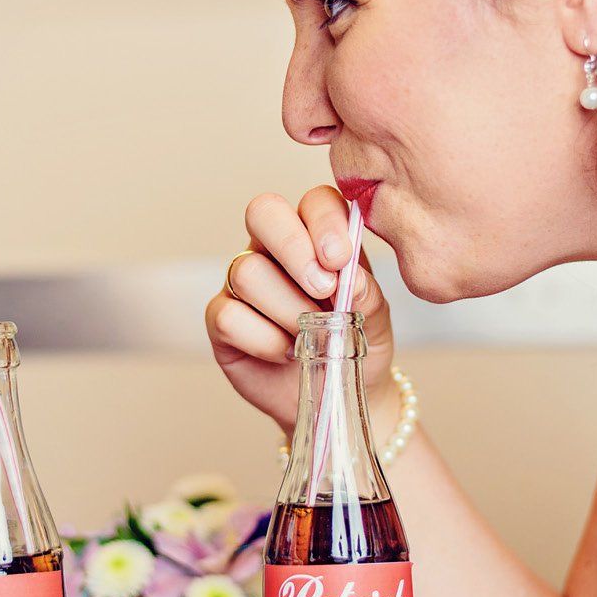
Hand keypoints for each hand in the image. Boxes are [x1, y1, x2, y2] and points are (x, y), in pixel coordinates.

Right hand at [205, 186, 396, 432]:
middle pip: (263, 212)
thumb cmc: (356, 344)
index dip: (324, 222)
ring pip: (247, 271)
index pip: (313, 201)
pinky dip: (264, 340)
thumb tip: (348, 278)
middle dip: (294, 249)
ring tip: (311, 336)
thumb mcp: (374, 318)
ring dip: (288, 310)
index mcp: (315, 234)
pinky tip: (286, 353)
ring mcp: (242, 281)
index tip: (341, 259)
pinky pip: (229, 316)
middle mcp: (273, 248)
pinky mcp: (221, 319)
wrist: (337, 395)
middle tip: (323, 290)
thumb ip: (365, 293)